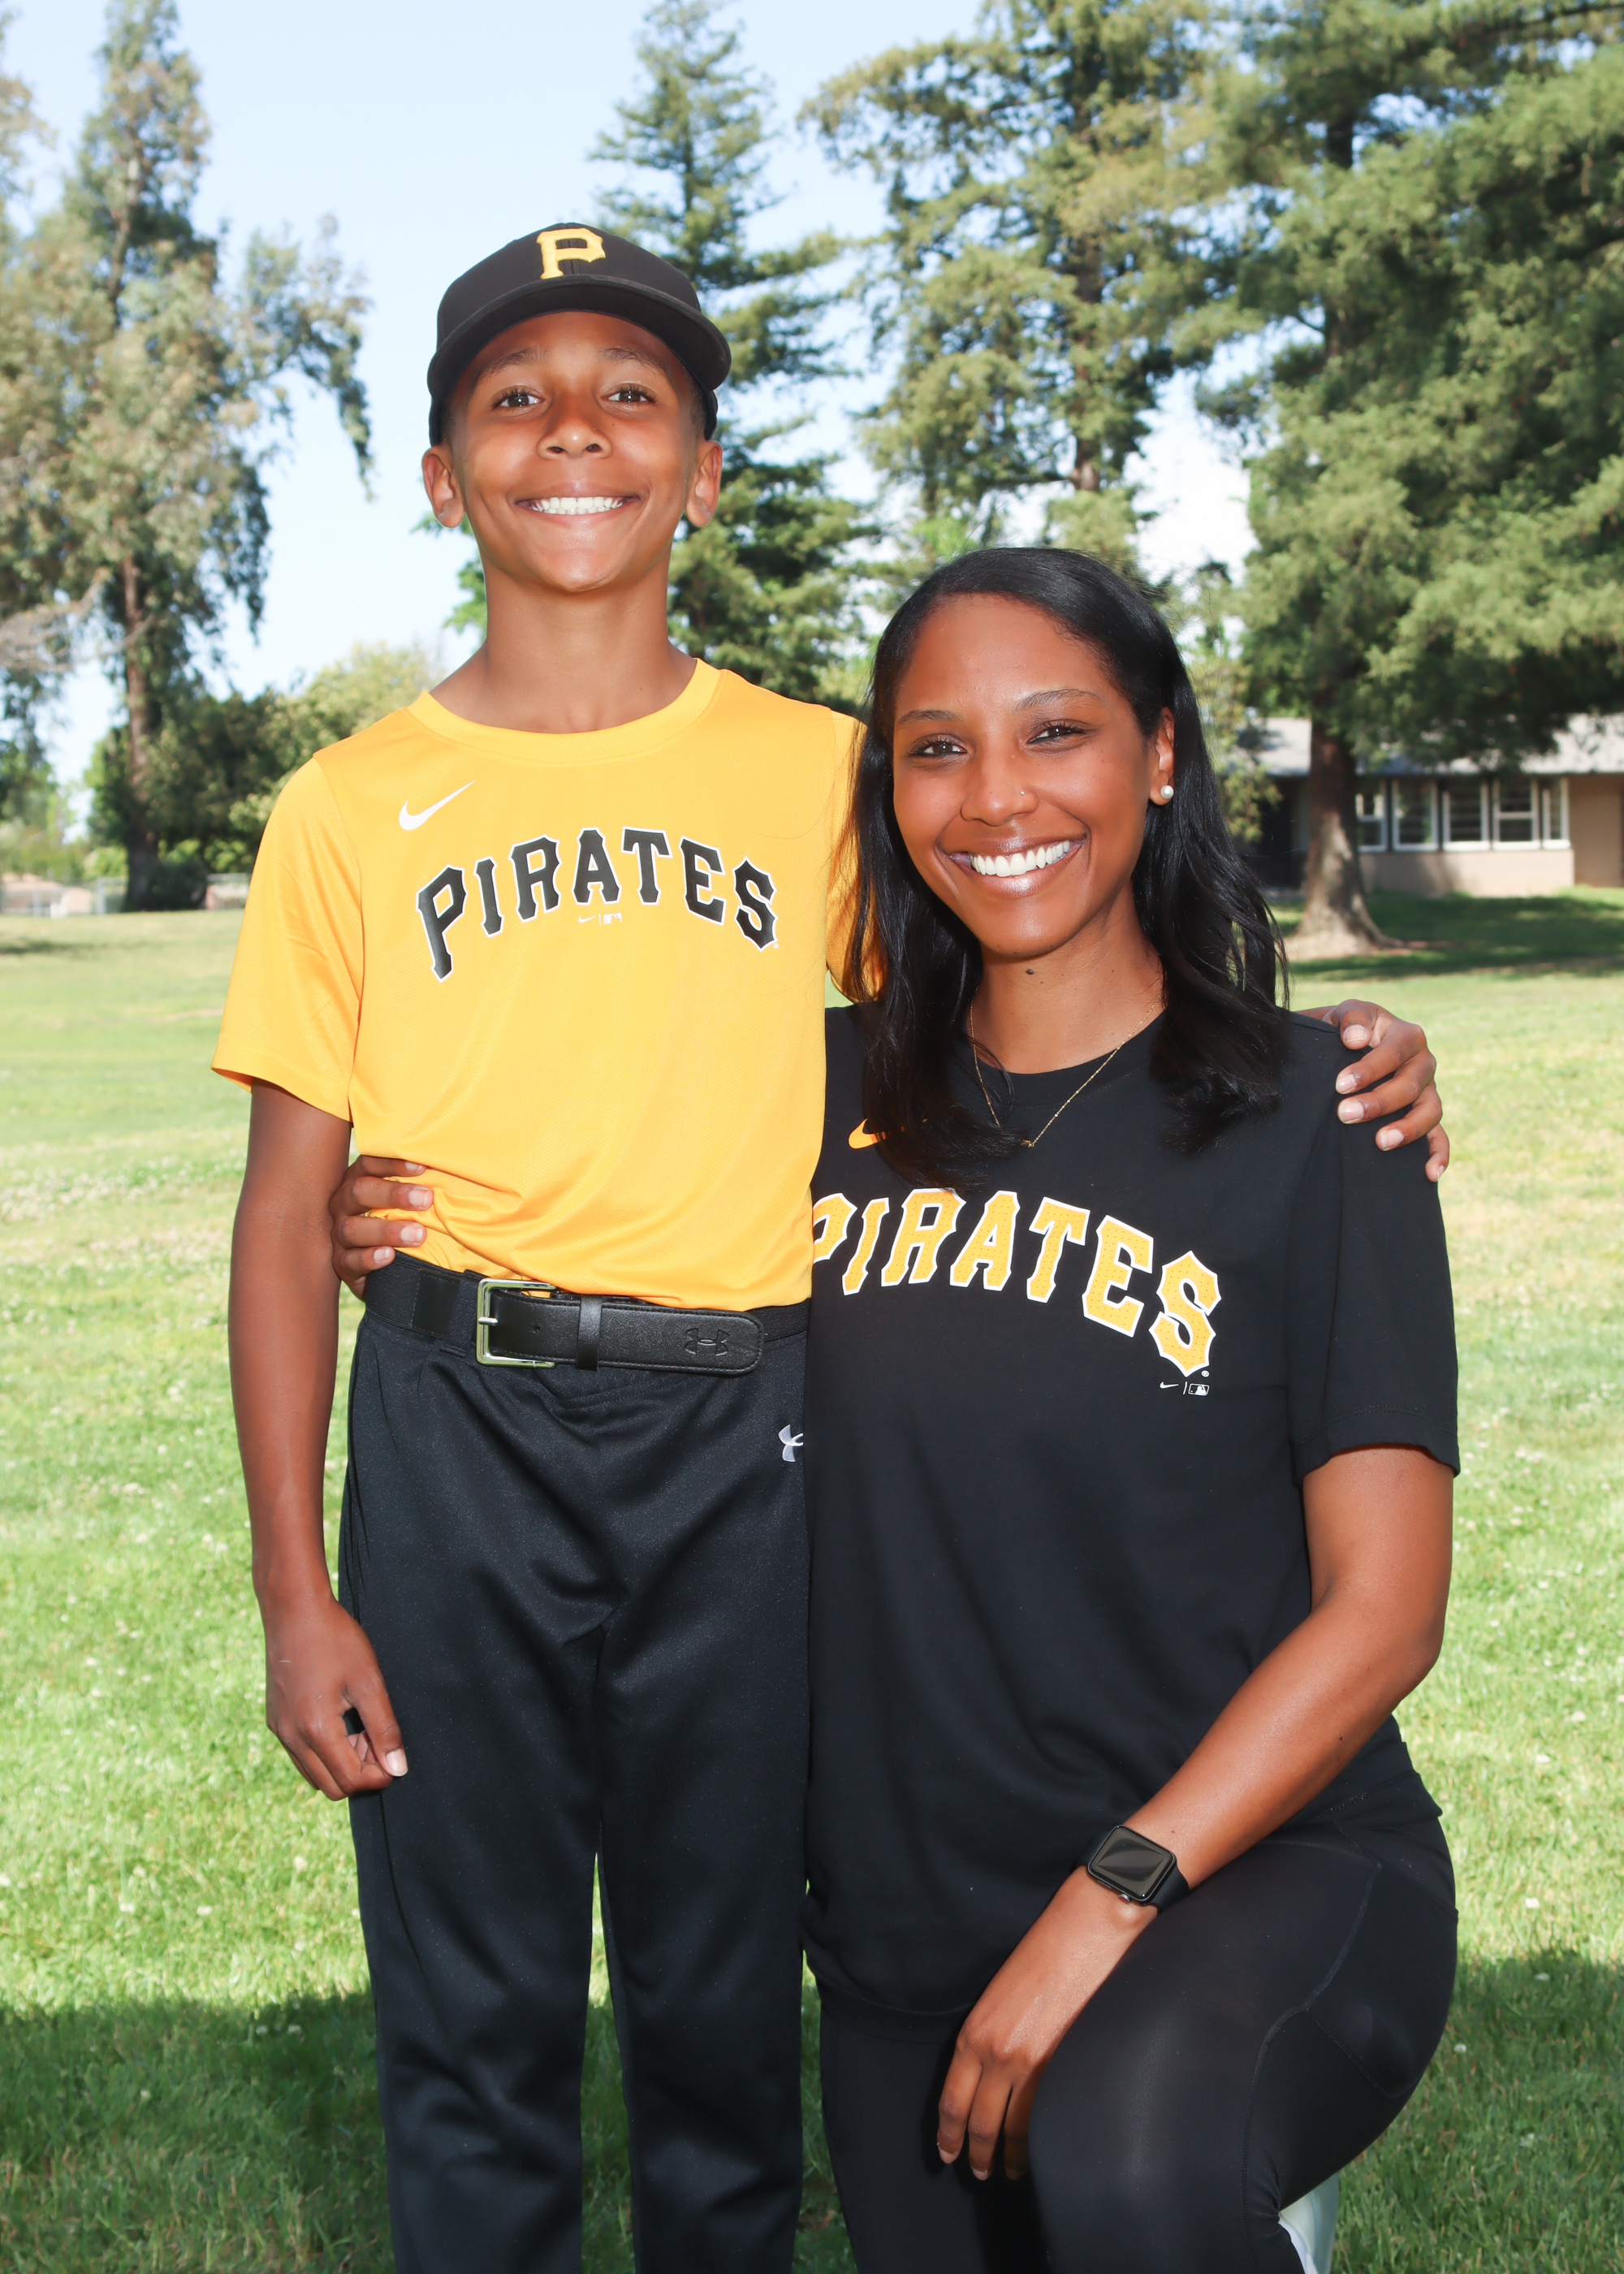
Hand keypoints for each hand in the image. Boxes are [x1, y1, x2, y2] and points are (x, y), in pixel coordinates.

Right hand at [262, 1580, 408, 1799]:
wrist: (293, 1609)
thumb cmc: (335, 1639)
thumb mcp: (368, 1682)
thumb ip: (384, 1729)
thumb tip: (397, 1769)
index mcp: (315, 1730)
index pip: (350, 1781)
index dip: (379, 1775)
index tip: (394, 1754)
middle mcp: (290, 1737)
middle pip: (331, 1786)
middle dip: (360, 1772)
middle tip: (377, 1739)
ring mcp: (279, 1730)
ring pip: (314, 1773)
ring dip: (341, 1762)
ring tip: (360, 1727)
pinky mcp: (274, 1720)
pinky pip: (300, 1754)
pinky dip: (323, 1750)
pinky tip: (340, 1719)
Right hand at [328, 1156, 433, 1296]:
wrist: (383, 1270)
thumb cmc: (399, 1223)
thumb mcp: (406, 1203)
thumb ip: (420, 1188)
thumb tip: (454, 1171)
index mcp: (358, 1181)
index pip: (369, 1164)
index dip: (392, 1163)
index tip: (422, 1167)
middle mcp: (344, 1204)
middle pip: (360, 1191)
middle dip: (393, 1194)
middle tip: (426, 1200)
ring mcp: (339, 1234)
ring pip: (353, 1228)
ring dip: (387, 1230)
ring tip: (417, 1234)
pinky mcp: (342, 1263)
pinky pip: (350, 1260)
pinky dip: (370, 1258)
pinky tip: (390, 1256)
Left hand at [937, 1871, 1153, 2181]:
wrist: (1090, 1928)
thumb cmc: (1046, 1950)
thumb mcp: (1000, 1992)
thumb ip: (991, 2035)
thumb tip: (990, 2076)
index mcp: (976, 2032)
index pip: (953, 2099)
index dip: (949, 2133)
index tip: (948, 2151)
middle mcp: (999, 2054)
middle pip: (980, 2123)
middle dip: (977, 2153)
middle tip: (978, 2171)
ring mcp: (1035, 2065)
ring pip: (1014, 2130)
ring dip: (1009, 2157)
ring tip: (1008, 2170)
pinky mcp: (1068, 2066)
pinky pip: (1045, 2119)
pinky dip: (1038, 2143)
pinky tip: (1039, 2152)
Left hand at [1304, 999, 1448, 1180]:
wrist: (1349, 1046)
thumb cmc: (1346, 1031)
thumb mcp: (1345, 1014)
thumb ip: (1351, 1018)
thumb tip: (1356, 1038)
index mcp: (1406, 1036)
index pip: (1393, 1053)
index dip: (1369, 1069)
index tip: (1340, 1085)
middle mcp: (1423, 1063)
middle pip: (1411, 1085)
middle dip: (1378, 1102)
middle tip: (1345, 1114)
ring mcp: (1427, 1091)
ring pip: (1430, 1111)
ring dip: (1408, 1129)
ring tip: (1380, 1142)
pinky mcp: (1426, 1115)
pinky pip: (1440, 1136)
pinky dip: (1439, 1154)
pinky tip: (1429, 1173)